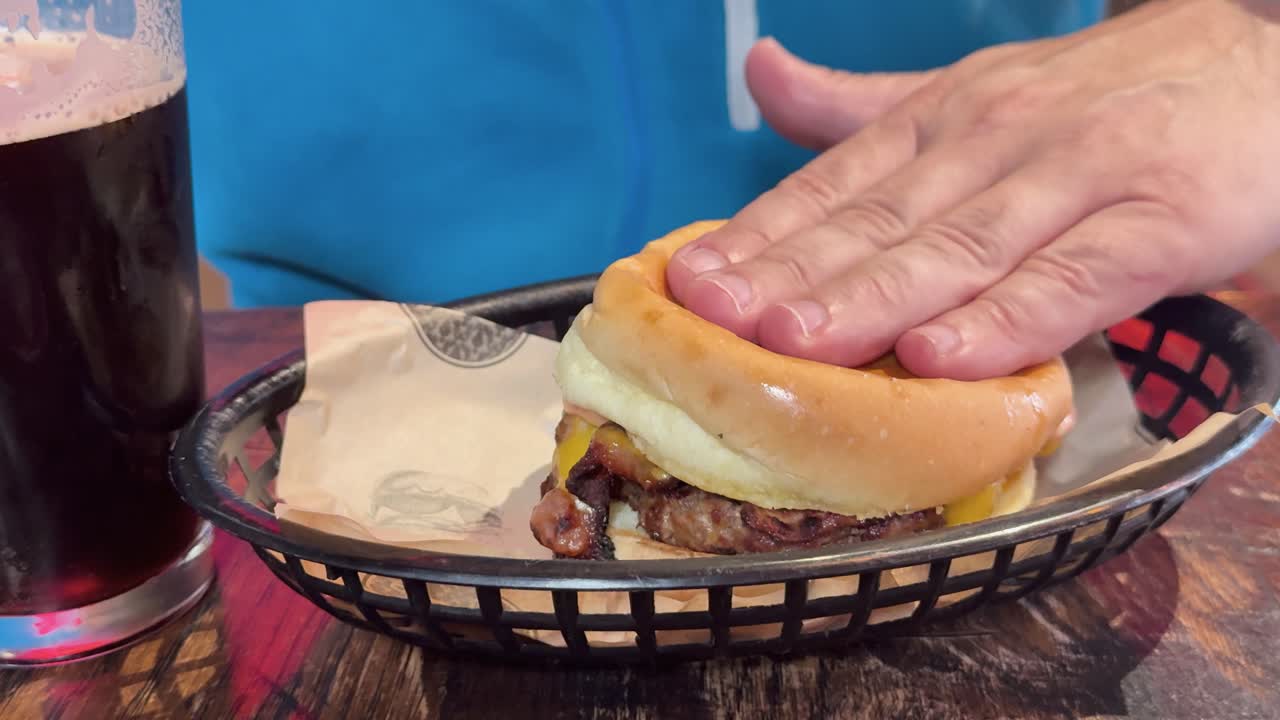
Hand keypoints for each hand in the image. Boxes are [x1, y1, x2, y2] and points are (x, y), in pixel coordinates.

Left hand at [667, 0, 1279, 379]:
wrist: (1263, 70)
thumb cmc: (1099, 102)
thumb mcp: (970, 95)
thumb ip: (862, 108)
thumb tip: (763, 74)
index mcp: (943, 118)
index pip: (835, 184)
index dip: (760, 237)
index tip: (693, 284)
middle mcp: (998, 140)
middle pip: (882, 221)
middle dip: (794, 275)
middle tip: (720, 319)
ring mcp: (1080, 177)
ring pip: (961, 249)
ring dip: (874, 299)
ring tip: (798, 342)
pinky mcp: (1161, 223)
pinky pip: (1074, 280)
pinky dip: (1007, 320)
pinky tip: (942, 357)